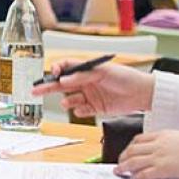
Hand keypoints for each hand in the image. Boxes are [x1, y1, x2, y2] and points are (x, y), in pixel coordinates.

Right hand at [33, 61, 153, 118]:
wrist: (143, 94)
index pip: (66, 67)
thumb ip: (83, 76)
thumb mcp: (103, 72)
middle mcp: (86, 82)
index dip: (57, 69)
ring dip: (67, 102)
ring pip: (71, 99)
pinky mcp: (95, 108)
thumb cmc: (126, 77)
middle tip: (35, 91)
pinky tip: (84, 109)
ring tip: (67, 103)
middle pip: (62, 84)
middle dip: (48, 87)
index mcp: (87, 69)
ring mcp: (90, 95)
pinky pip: (82, 110)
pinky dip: (80, 111)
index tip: (53, 73)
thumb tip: (64, 79)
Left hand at [117, 130, 178, 178]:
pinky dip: (136, 177)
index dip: (130, 146)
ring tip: (118, 171)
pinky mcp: (164, 169)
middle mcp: (159, 144)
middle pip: (133, 149)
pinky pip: (144, 173)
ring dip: (124, 167)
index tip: (128, 151)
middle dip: (123, 156)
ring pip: (134, 161)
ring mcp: (160, 156)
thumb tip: (166, 148)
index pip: (140, 139)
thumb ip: (171, 142)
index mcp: (164, 134)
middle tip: (119, 162)